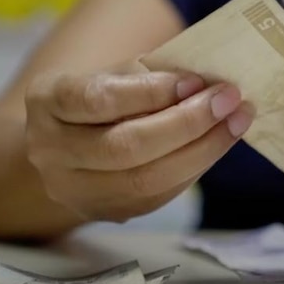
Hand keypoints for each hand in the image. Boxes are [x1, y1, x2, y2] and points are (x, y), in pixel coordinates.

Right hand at [24, 58, 253, 222]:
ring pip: (145, 181)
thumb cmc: (103, 95)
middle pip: (125, 147)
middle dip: (187, 124)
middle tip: (230, 101)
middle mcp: (50, 150)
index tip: (196, 81)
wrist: (71, 139)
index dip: (151, 92)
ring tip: (236, 122)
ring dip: (202, 150)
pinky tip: (217, 144)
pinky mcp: (104, 212)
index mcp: (47, 100)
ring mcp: (74, 189)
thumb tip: (210, 85)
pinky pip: (158, 196)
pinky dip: (194, 168)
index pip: (98, 99)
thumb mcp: (117, 72)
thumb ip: (154, 75)